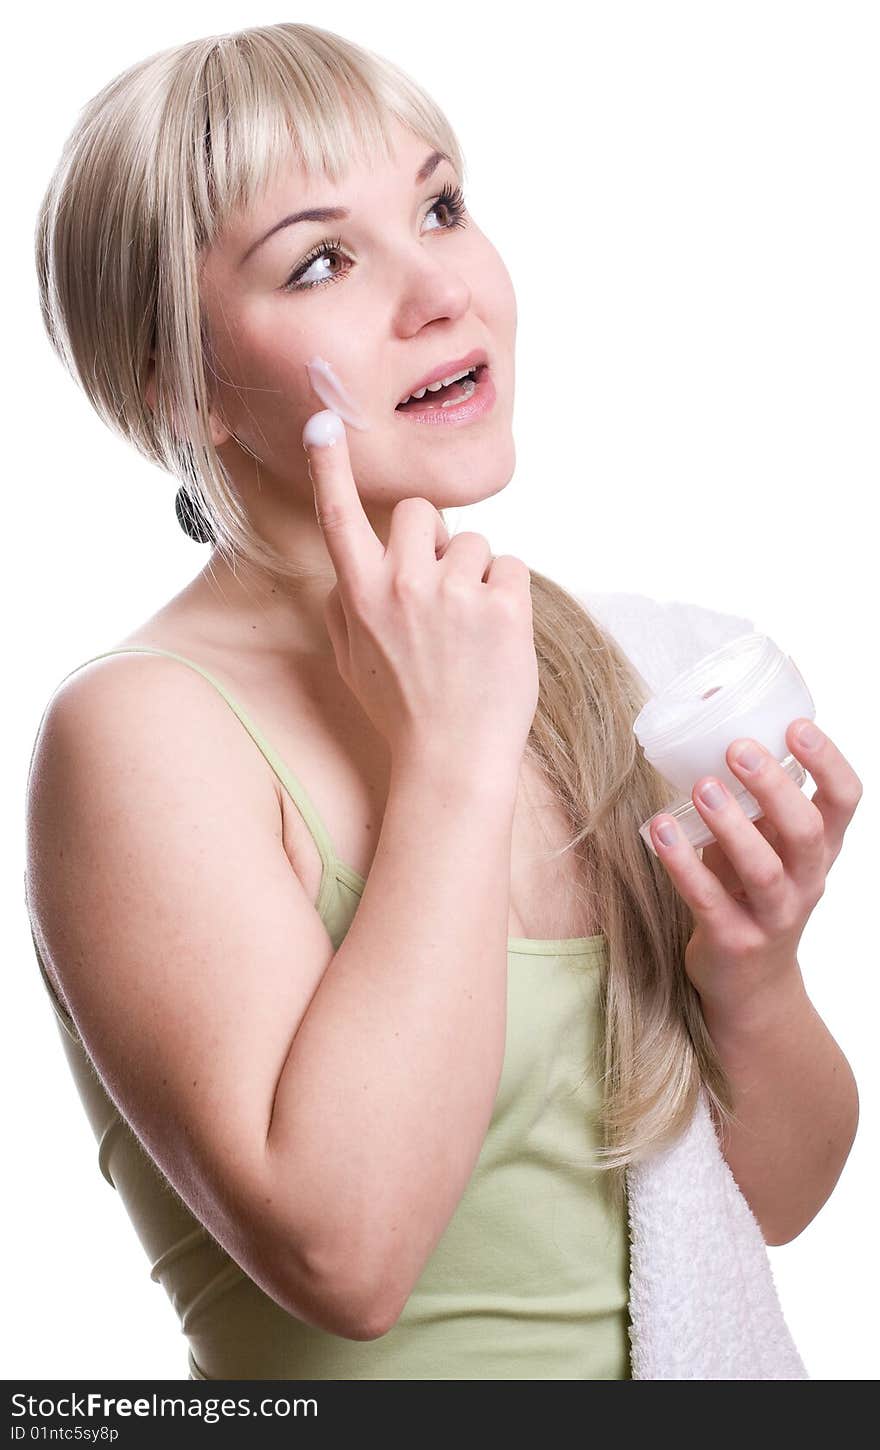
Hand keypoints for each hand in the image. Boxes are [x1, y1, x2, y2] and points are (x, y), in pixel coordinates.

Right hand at [302, 412, 538, 773]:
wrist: (452, 761)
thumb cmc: (400, 712)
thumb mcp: (350, 661)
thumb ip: (345, 606)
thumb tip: (352, 570)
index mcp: (359, 595)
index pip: (336, 516)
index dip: (327, 465)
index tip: (323, 421)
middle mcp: (403, 585)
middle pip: (419, 512)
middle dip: (432, 539)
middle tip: (439, 589)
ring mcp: (456, 595)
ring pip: (473, 542)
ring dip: (475, 575)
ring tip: (470, 629)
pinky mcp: (504, 609)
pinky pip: (512, 568)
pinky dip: (509, 596)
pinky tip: (497, 637)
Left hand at [648, 719, 863, 1025]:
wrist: (750, 987)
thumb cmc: (750, 896)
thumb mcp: (765, 846)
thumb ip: (751, 801)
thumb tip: (710, 722)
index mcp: (820, 850)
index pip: (845, 801)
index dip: (828, 762)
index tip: (796, 726)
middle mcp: (806, 882)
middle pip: (807, 832)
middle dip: (774, 787)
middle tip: (738, 749)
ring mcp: (773, 916)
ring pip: (763, 870)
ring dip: (731, 825)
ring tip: (701, 787)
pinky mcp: (733, 941)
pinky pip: (709, 900)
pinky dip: (683, 863)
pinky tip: (660, 831)